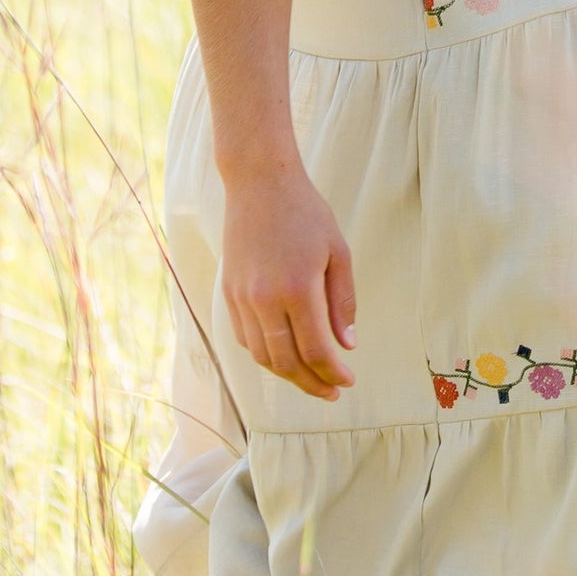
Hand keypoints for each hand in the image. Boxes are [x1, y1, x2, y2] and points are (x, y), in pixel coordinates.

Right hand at [221, 162, 357, 401]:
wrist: (259, 183)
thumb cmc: (306, 213)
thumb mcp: (337, 252)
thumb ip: (342, 302)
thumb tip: (346, 345)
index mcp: (298, 290)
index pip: (316, 350)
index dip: (333, 373)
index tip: (348, 381)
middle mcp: (264, 300)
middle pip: (286, 362)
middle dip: (311, 384)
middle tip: (332, 391)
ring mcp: (242, 298)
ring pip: (262, 355)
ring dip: (286, 374)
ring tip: (309, 377)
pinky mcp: (228, 292)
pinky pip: (244, 337)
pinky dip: (264, 353)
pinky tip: (283, 353)